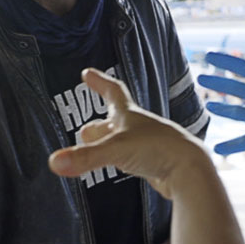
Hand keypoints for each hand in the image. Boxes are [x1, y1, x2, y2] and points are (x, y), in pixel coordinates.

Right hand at [49, 68, 211, 199]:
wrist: (191, 171)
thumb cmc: (158, 150)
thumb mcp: (116, 150)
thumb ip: (85, 157)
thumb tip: (54, 162)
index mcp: (130, 115)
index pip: (112, 91)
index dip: (99, 82)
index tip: (87, 72)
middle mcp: (139, 127)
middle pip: (114, 120)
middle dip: (97, 124)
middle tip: (84, 130)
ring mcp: (148, 144)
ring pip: (122, 139)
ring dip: (108, 142)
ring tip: (95, 147)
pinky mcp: (154, 162)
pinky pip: (132, 157)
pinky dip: (120, 159)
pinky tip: (120, 165)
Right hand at [196, 52, 244, 175]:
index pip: (242, 68)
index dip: (225, 61)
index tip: (207, 54)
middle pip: (234, 89)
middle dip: (218, 82)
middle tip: (200, 77)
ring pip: (236, 112)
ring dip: (222, 108)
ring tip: (208, 104)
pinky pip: (243, 142)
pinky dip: (231, 146)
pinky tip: (217, 149)